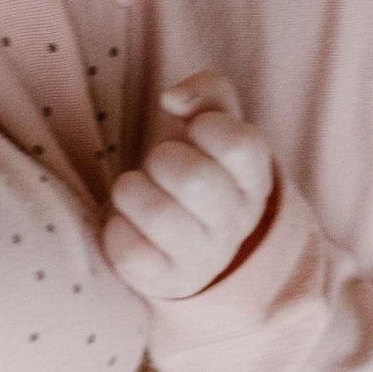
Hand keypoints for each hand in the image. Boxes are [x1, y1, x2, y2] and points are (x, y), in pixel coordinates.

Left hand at [102, 71, 275, 299]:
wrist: (186, 239)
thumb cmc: (197, 165)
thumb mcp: (213, 123)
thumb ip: (207, 92)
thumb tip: (173, 98)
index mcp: (255, 178)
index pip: (241, 143)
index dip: (207, 126)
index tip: (196, 131)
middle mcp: (237, 220)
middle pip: (194, 178)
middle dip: (162, 159)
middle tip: (161, 164)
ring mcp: (204, 255)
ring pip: (157, 214)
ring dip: (132, 191)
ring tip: (138, 192)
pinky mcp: (165, 280)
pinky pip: (128, 250)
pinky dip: (116, 228)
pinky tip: (128, 224)